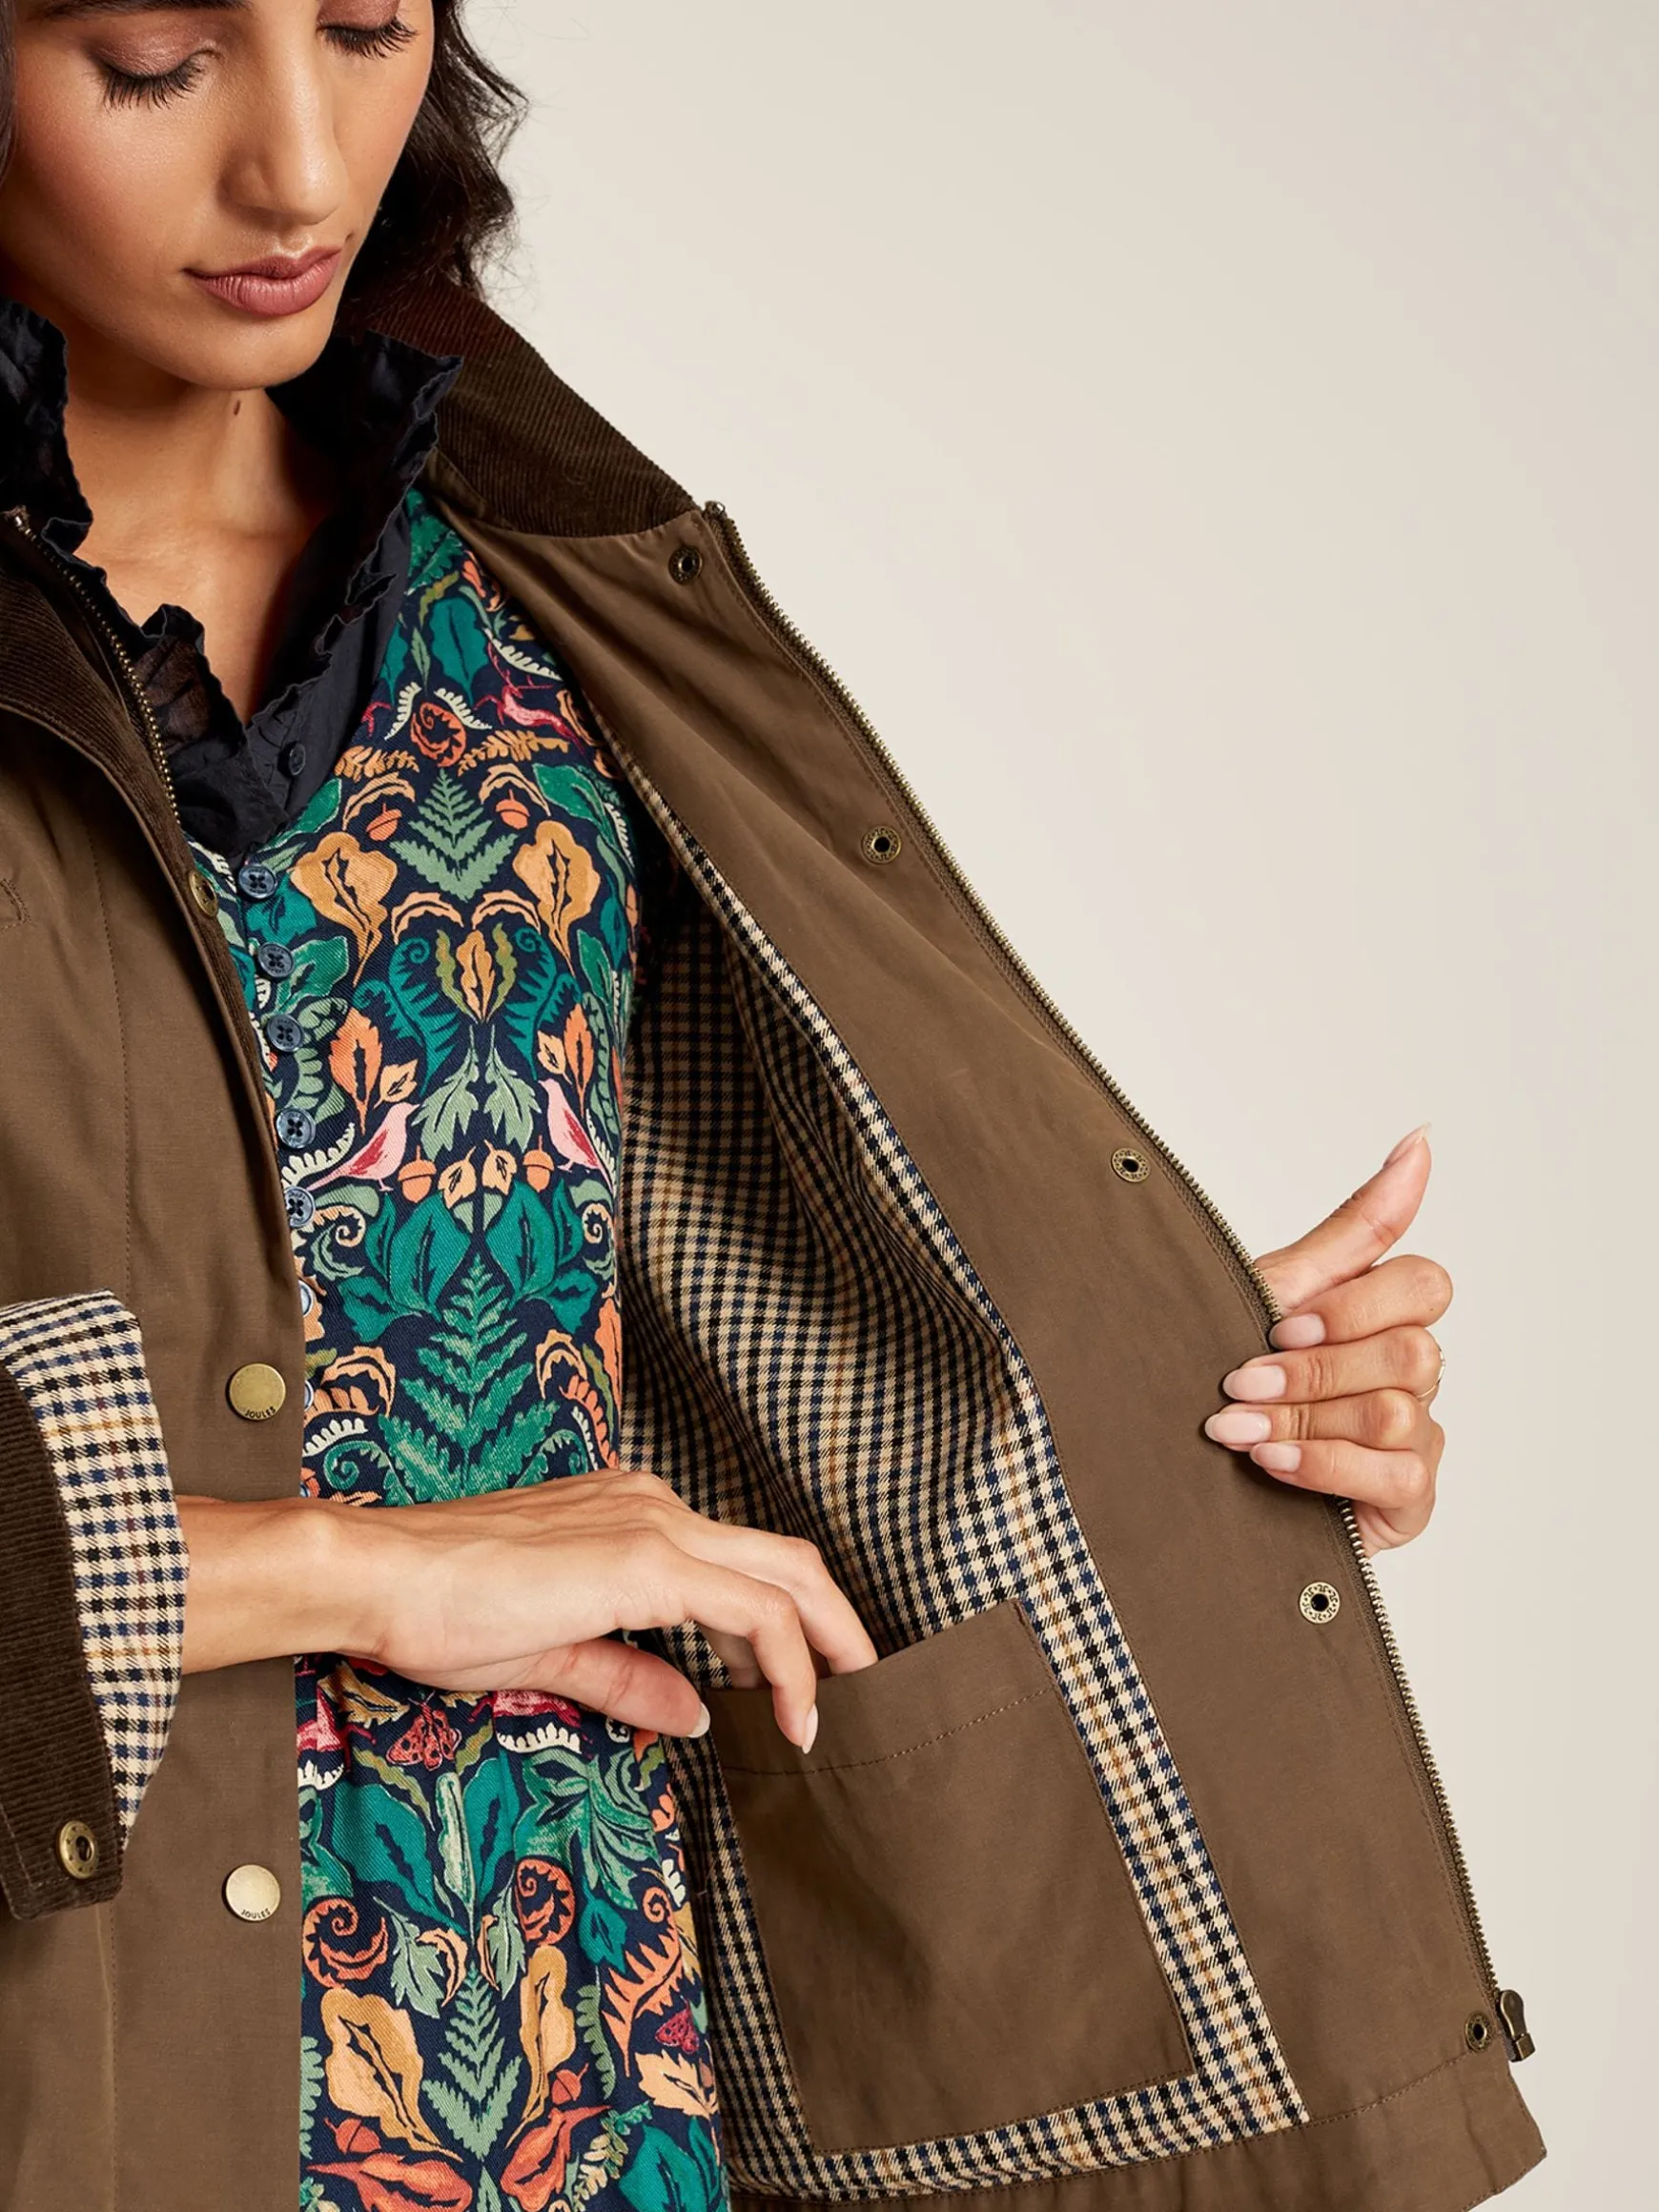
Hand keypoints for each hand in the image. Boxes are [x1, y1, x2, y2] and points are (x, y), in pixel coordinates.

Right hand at [177, 1470, 878, 1751]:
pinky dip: (787, 1661)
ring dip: (823, 1641)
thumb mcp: (552, 1649)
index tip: (793, 1682)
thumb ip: (630, 1674)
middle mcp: (653, 1506)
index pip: (736, 1560)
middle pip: (784, 1557)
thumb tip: (693, 1712)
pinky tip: (789, 1712)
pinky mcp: (645, 1560)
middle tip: (859, 1680)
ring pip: (783, 1575)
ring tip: (839, 1703)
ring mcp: (653, 1525)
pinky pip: (751, 1610)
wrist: (380, 1576)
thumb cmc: (440, 1607)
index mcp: (630, 1516)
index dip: (784, 1619)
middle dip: (834, 1621)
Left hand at [1202, 1125, 1450, 1553]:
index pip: (1425, 1284)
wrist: (1173, 1462)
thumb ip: (1357, 1226)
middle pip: (1412, 1352)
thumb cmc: (1225, 1370)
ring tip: (1237, 1428)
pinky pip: (1398, 1473)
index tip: (1279, 1323)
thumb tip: (1421, 1138)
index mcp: (1382, 1315)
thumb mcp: (1276, 1290)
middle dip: (1313, 1370)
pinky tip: (1270, 1463)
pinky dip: (1324, 1465)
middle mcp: (1410, 1373)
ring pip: (1398, 1412)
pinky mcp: (1408, 1499)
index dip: (1355, 1306)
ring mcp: (1416, 1437)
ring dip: (1304, 1419)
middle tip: (1241, 1382)